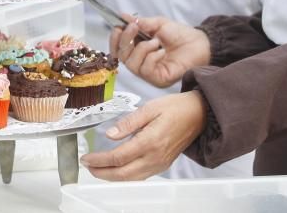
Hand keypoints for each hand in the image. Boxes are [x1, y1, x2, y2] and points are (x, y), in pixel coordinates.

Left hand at [81, 91, 206, 179]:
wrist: (199, 115)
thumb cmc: (176, 108)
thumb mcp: (150, 108)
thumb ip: (128, 123)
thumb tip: (110, 134)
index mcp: (150, 141)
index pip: (118, 157)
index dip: (99, 160)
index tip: (87, 157)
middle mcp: (155, 157)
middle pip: (122, 174)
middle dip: (102, 173)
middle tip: (88, 166)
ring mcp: (160, 164)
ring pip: (131, 179)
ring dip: (112, 177)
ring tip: (98, 170)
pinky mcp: (163, 165)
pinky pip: (140, 177)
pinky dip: (125, 177)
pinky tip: (117, 170)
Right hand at [109, 15, 210, 87]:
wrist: (200, 44)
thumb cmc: (181, 35)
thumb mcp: (158, 24)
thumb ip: (140, 23)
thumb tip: (123, 17)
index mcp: (138, 49)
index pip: (118, 49)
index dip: (115, 39)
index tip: (118, 26)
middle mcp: (141, 62)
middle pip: (121, 56)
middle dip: (125, 40)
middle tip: (134, 28)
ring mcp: (149, 73)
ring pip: (131, 64)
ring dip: (141, 49)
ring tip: (156, 41)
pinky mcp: (158, 79)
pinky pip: (145, 70)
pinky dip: (151, 57)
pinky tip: (162, 52)